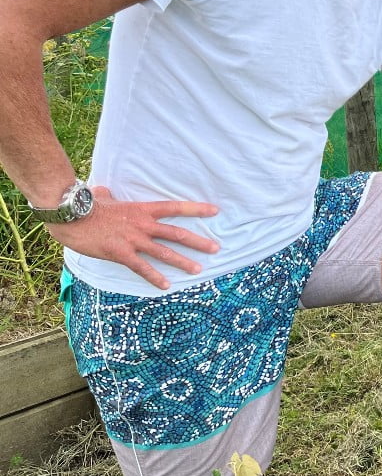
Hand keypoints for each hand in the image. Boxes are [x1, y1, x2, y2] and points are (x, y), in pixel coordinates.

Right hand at [43, 187, 219, 289]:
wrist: (71, 217)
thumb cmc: (86, 206)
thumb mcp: (102, 197)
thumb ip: (109, 195)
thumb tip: (104, 190)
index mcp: (142, 209)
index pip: (175, 207)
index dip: (196, 209)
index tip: (215, 211)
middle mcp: (143, 224)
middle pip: (176, 233)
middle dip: (198, 241)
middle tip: (216, 248)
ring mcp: (133, 239)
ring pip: (164, 252)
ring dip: (182, 262)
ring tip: (198, 269)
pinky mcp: (120, 253)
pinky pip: (141, 267)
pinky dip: (154, 277)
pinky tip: (166, 285)